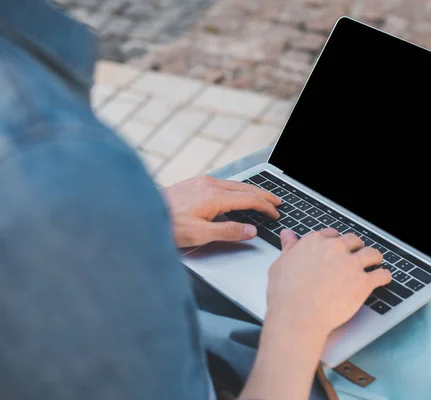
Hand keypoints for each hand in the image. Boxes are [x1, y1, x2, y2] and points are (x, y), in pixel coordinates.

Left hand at [162, 175, 280, 247]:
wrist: (140, 211)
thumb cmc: (167, 225)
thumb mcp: (200, 234)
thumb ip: (228, 231)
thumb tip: (250, 230)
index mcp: (215, 197)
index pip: (249, 199)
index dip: (265, 206)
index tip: (275, 213)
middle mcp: (210, 185)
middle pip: (245, 188)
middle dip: (264, 195)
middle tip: (277, 201)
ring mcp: (201, 182)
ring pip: (234, 184)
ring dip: (251, 191)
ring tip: (262, 197)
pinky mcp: (194, 183)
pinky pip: (223, 183)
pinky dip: (237, 189)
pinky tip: (236, 193)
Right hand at [265, 229, 391, 341]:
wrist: (298, 317)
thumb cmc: (285, 295)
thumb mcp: (280, 265)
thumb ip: (289, 248)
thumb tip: (288, 236)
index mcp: (315, 242)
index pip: (332, 234)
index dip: (336, 242)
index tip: (338, 248)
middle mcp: (336, 249)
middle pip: (354, 241)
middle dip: (356, 247)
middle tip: (356, 256)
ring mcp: (352, 265)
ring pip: (372, 254)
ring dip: (374, 258)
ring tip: (375, 262)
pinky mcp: (363, 283)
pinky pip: (382, 275)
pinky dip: (385, 276)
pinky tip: (384, 278)